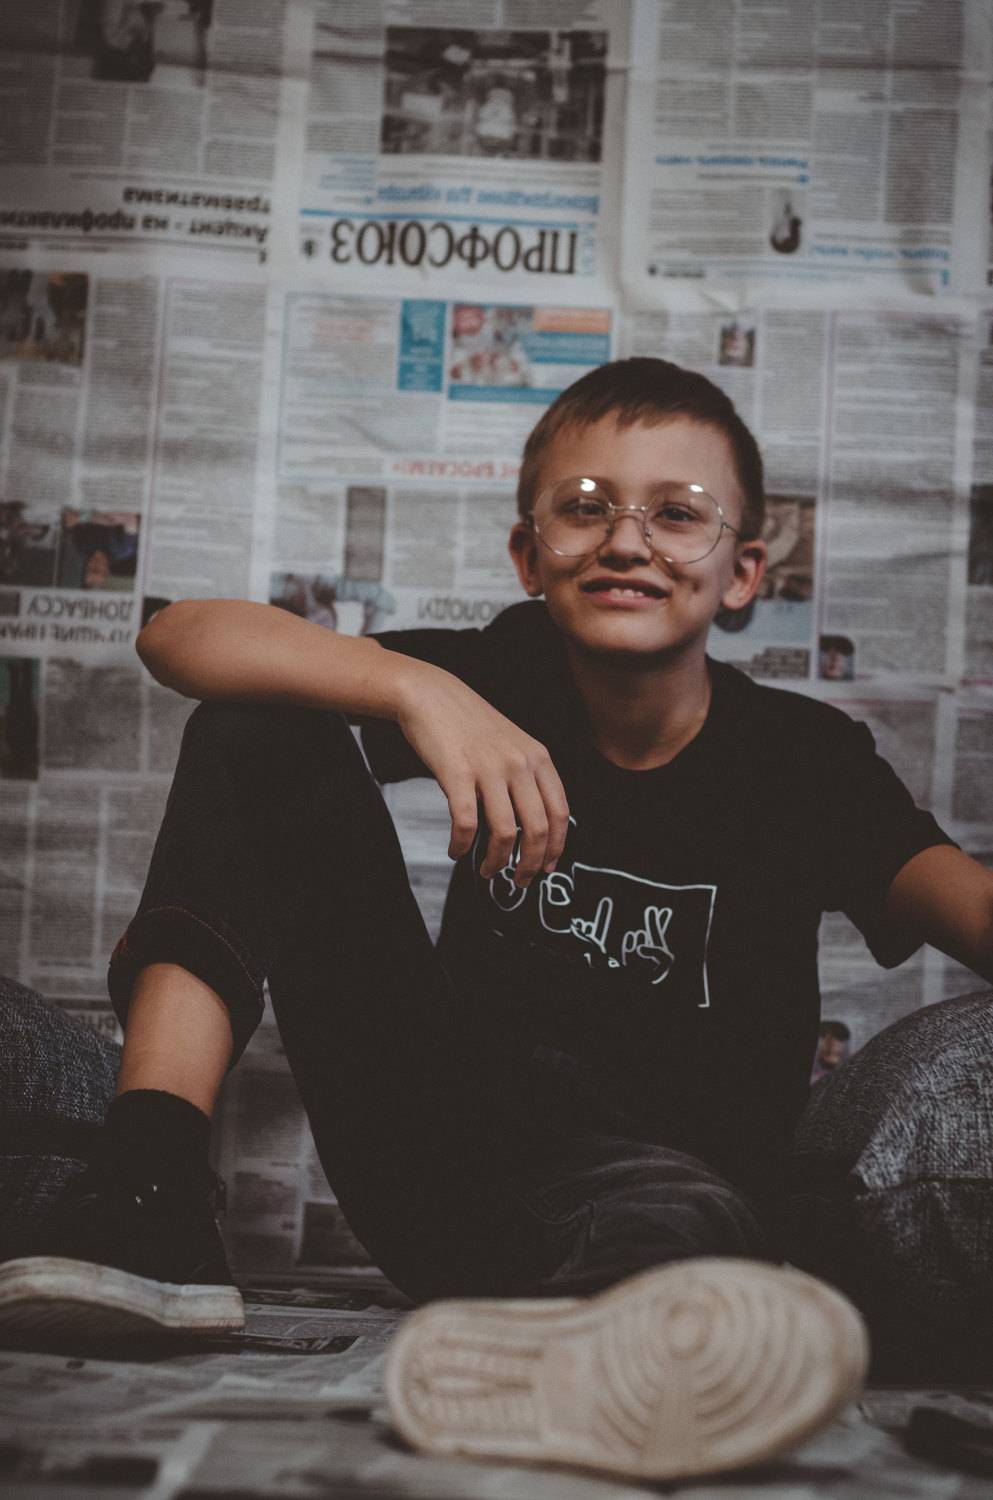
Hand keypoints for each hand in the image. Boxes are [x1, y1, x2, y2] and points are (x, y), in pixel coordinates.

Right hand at [395, 664, 568, 885]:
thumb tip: (532, 826)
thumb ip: (527, 777)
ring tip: (486, 870)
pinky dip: (463, 846)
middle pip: (537, 829)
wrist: (432, 695)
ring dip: (497, 861)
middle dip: (531, 864)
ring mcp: (489, 769)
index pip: (560, 812)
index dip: (557, 846)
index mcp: (538, 758)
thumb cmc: (469, 724)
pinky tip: (457, 850)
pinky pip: (467, 824)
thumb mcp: (512, 744)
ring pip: (505, 832)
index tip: (548, 866)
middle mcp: (519, 764)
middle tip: (520, 881)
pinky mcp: (458, 774)